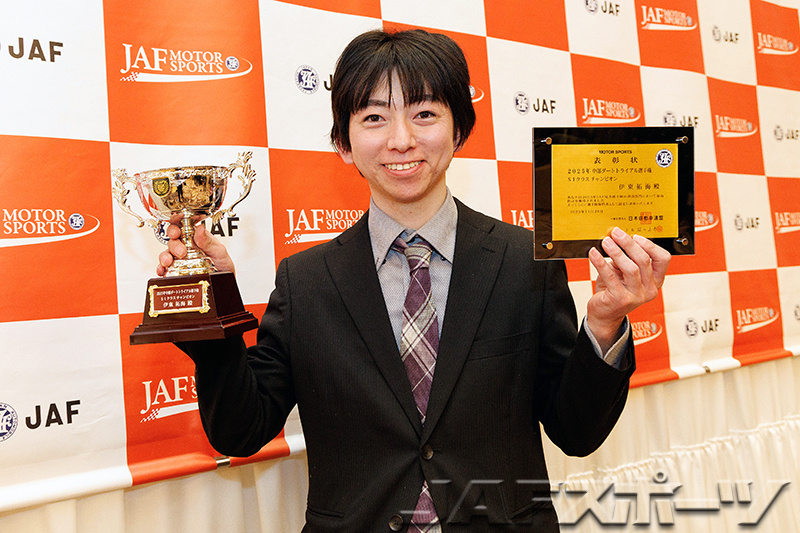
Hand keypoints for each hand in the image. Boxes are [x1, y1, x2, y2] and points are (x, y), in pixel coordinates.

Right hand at [156, 215, 235, 275]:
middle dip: (173, 243)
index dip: (176, 225)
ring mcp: (180, 260)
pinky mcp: (176, 271)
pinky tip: (162, 270)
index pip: (183, 227)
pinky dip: (161, 269)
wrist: (223, 286)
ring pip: (166, 253)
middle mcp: (187, 248)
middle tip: (181, 251)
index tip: (177, 230)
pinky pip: (164, 268)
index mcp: (197, 239)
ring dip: (165, 256)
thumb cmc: (224, 268)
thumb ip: (209, 241)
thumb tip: (199, 229)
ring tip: (169, 261)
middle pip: (173, 240)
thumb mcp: (220, 253)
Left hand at [586, 227, 669, 350]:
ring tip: (605, 242)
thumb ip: (627, 258)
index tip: (635, 236)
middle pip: (644, 260)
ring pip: (630, 268)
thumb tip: (618, 238)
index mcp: (655, 281)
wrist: (604, 314)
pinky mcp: (620, 299)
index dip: (650, 245)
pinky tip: (594, 254)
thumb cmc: (615, 290)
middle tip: (616, 233)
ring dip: (616, 252)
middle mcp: (649, 290)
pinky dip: (601, 262)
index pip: (663, 259)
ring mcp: (636, 296)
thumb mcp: (625, 273)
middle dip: (629, 244)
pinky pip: (610, 276)